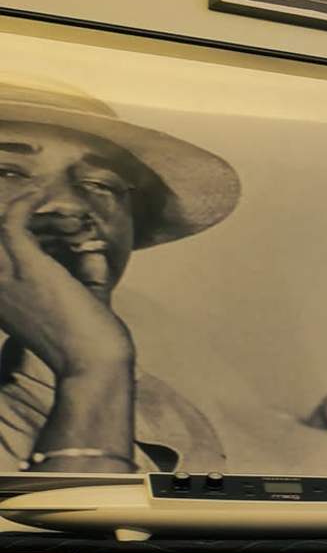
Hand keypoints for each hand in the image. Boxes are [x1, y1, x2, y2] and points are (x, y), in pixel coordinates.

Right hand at [0, 194, 132, 379]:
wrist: (92, 362)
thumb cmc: (90, 342)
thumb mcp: (77, 304)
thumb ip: (79, 276)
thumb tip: (90, 251)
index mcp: (1, 302)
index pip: (0, 257)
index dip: (24, 238)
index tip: (47, 231)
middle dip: (28, 225)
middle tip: (63, 225)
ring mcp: (5, 275)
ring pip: (4, 227)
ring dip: (36, 217)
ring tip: (65, 217)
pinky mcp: (27, 265)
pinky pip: (14, 220)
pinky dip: (27, 202)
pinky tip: (41, 191)